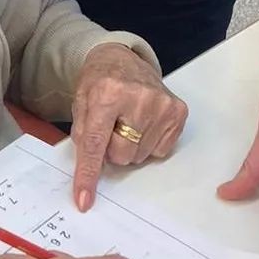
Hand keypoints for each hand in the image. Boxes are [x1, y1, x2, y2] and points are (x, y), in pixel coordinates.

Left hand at [71, 43, 188, 211]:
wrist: (122, 58)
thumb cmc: (99, 81)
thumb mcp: (80, 101)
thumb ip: (82, 134)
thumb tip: (87, 171)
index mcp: (106, 93)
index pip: (96, 143)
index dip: (89, 174)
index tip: (85, 200)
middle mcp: (138, 98)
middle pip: (121, 156)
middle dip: (112, 149)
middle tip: (111, 127)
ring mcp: (162, 105)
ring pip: (140, 156)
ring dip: (130, 145)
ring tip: (126, 121)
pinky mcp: (178, 111)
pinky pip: (159, 151)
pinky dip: (147, 142)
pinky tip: (143, 121)